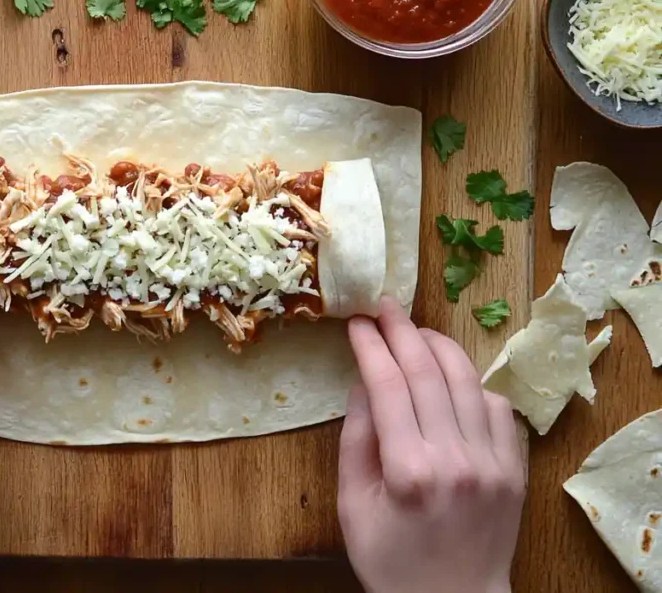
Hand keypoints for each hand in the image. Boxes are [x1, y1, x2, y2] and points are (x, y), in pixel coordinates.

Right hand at [339, 298, 524, 592]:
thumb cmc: (390, 560)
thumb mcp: (352, 507)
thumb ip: (356, 440)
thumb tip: (363, 383)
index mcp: (408, 471)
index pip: (388, 385)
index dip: (370, 346)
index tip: (356, 322)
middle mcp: (456, 459)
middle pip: (428, 372)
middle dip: (402, 331)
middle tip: (384, 306)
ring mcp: (493, 463)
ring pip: (467, 381)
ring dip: (439, 347)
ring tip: (416, 330)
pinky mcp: (515, 470)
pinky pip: (498, 407)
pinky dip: (473, 383)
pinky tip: (452, 376)